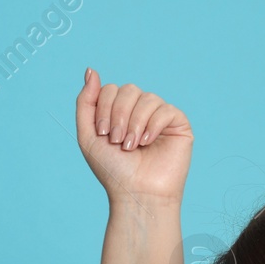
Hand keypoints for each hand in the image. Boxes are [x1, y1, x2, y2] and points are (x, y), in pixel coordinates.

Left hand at [75, 68, 191, 205]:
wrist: (136, 194)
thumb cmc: (113, 170)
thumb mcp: (88, 136)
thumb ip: (86, 102)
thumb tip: (91, 69)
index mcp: (119, 112)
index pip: (111, 89)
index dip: (104, 108)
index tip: (104, 135)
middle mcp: (140, 111)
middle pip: (128, 89)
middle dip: (119, 115)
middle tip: (118, 141)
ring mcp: (159, 117)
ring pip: (147, 98)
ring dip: (135, 123)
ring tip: (132, 146)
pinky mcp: (178, 124)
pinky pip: (166, 109)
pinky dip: (153, 125)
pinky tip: (148, 143)